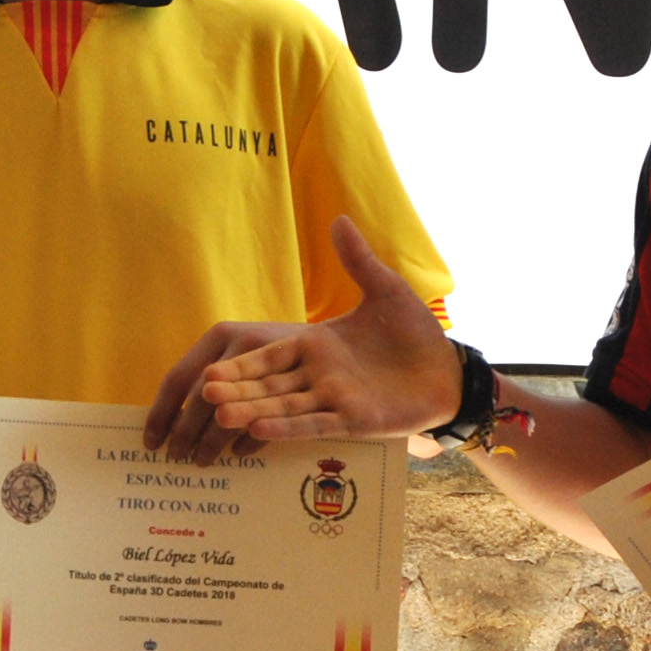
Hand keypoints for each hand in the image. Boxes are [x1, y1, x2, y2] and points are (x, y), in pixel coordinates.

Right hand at [144, 216, 461, 464]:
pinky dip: (287, 427)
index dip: (238, 366)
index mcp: (315, 345)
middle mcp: (317, 375)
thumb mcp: (386, 291)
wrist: (448, 369)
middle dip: (236, 391)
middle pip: (266, 386)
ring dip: (253, 411)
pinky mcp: (353, 420)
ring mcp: (333, 400)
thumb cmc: (414, 332)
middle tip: (203, 397)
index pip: (266, 356)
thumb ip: (358, 261)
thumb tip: (339, 219)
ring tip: (222, 416)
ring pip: (283, 407)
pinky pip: (314, 424)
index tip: (208, 373)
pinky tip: (259, 431)